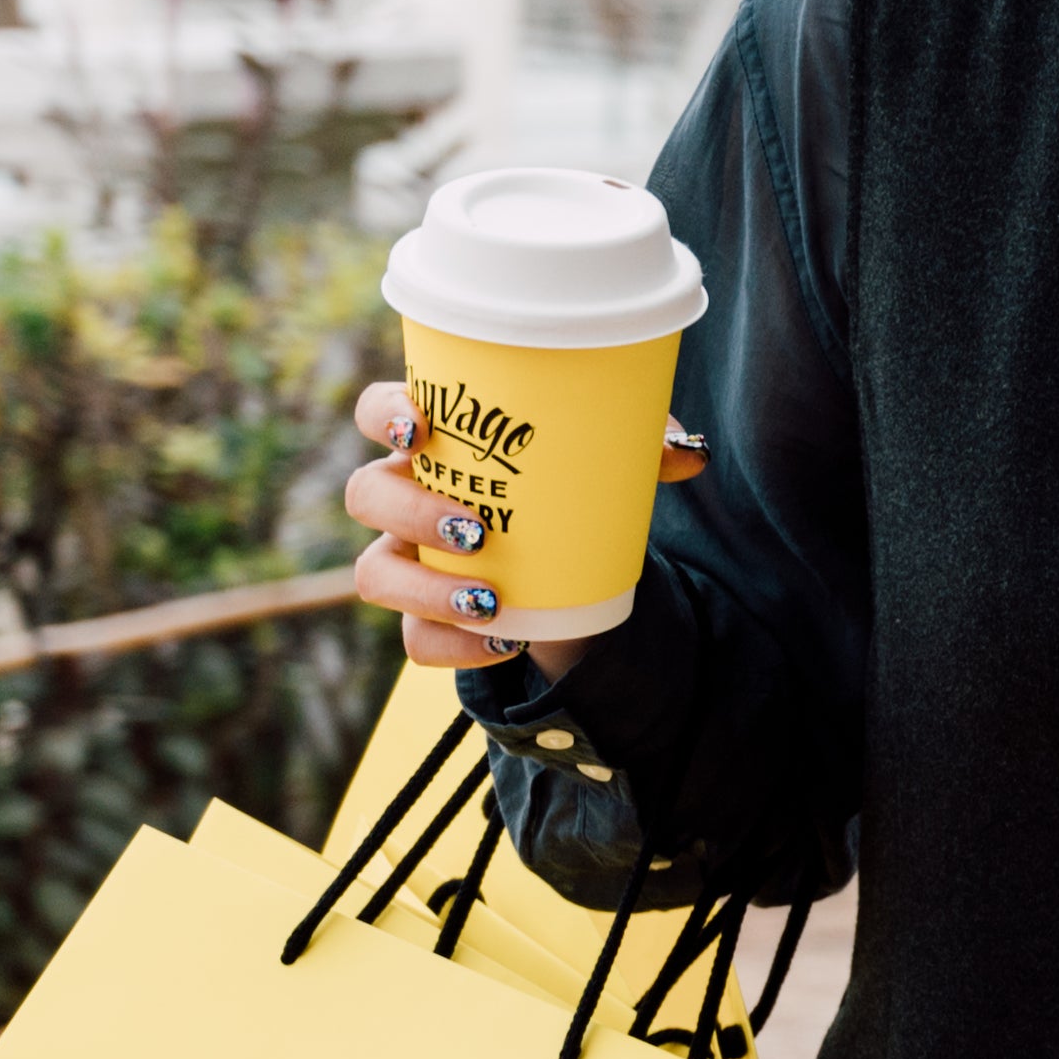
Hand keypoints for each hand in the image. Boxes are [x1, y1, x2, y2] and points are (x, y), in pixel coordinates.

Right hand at [339, 380, 704, 670]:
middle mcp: (406, 497)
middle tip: (476, 530)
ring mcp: (406, 558)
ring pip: (375, 573)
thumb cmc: (569, 486)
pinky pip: (416, 639)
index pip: (377, 412)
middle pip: (366, 494)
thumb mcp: (607, 460)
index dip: (383, 415)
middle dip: (410, 511)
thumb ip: (643, 446)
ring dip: (424, 588)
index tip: (419, 429)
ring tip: (490, 598)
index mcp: (435, 443)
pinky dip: (454, 646)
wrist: (569, 562)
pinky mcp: (425, 617)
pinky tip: (504, 642)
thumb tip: (691, 453)